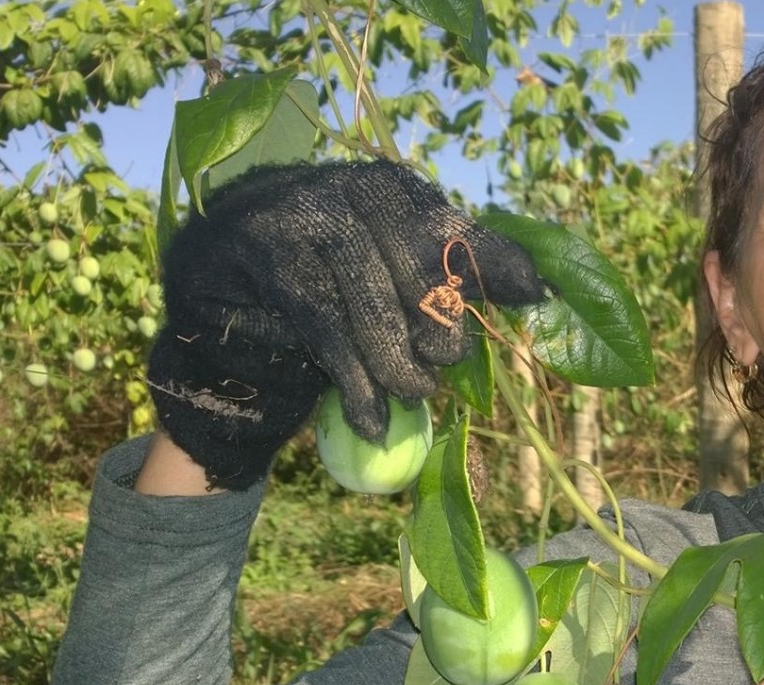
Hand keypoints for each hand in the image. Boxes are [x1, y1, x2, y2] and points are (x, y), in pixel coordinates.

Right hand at [146, 161, 546, 489]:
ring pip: (370, 300)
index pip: (451, 226)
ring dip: (395, 365)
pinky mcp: (262, 248)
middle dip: (437, 327)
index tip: (533, 295)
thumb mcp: (395, 284)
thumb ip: (457, 279)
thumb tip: (539, 290)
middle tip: (437, 371)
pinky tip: (370, 419)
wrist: (224, 306)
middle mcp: (349, 187)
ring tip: (409, 397)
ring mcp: (300, 210)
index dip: (491, 262)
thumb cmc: (329, 297)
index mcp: (390, 190)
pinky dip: (353, 381)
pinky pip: (323, 325)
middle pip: (416, 262)